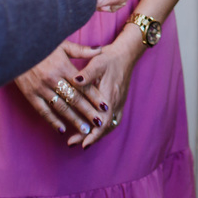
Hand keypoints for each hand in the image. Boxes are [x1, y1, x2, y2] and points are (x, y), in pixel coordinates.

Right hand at [13, 40, 102, 144]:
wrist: (15, 48)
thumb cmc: (42, 45)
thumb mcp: (62, 44)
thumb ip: (81, 50)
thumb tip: (100, 50)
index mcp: (63, 66)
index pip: (83, 85)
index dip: (95, 97)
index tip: (105, 106)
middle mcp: (53, 79)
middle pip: (74, 98)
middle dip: (88, 112)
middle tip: (99, 123)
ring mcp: (41, 88)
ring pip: (60, 107)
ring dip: (74, 120)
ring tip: (85, 130)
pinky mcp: (30, 95)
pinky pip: (43, 111)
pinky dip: (52, 121)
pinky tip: (62, 130)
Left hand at [72, 28, 141, 148]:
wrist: (125, 54)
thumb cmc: (109, 58)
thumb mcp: (97, 62)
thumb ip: (87, 73)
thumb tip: (75, 81)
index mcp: (110, 95)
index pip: (103, 120)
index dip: (93, 134)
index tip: (82, 143)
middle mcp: (116, 102)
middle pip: (104, 127)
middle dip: (89, 137)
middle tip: (72, 143)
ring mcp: (119, 103)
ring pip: (109, 125)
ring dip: (96, 134)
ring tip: (80, 140)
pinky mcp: (119, 102)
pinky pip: (112, 121)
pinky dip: (103, 129)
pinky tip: (93, 130)